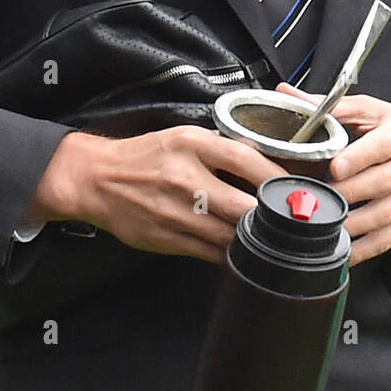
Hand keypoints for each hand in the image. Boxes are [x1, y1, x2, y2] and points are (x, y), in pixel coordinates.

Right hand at [26, 126, 287, 263]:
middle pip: (243, 207)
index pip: (245, 160)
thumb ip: (221, 147)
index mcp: (191, 145)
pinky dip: (230, 253)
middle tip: (289, 220)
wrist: (97, 180)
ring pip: (230, 236)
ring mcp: (176, 213)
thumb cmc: (145, 156)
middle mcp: (185, 179)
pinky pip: (211, 253)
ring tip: (270, 237)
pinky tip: (241, 249)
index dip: (275, 178)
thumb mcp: (183, 137)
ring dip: (253, 239)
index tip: (293, 188)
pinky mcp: (168, 240)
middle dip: (271, 217)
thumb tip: (264, 158)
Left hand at [276, 84, 390, 264]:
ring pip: (382, 216)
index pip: (381, 146)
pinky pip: (387, 240)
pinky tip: (342, 250)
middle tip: (316, 199)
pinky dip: (363, 250)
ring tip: (323, 225)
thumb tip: (288, 95)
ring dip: (351, 225)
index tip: (335, 167)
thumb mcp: (375, 111)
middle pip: (379, 184)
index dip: (358, 158)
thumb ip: (332, 107)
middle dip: (347, 194)